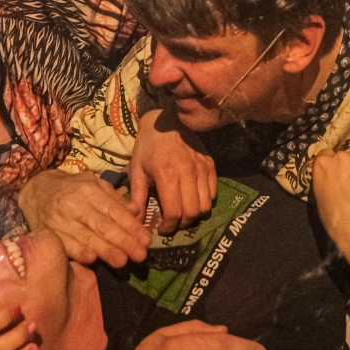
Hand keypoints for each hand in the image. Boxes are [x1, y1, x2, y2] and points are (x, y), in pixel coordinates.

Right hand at [20, 170, 149, 266]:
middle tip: (141, 255)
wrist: (35, 190)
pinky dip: (79, 252)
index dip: (131, 226)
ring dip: (105, 250)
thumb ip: (114, 198)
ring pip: (86, 237)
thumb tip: (137, 211)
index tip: (146, 239)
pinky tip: (92, 259)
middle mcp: (75, 205)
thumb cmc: (71, 189)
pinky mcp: (49, 233)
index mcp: (89, 190)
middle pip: (102, 225)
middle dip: (124, 241)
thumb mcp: (93, 184)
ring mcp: (60, 220)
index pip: (113, 210)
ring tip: (123, 261)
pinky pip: (66, 245)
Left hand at [131, 108, 216, 234]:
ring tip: (183, 213)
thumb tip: (136, 222)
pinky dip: (205, 201)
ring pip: (206, 205)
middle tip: (172, 223)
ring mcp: (202, 168)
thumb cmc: (148, 146)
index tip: (161, 229)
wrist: (166, 120)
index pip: (175, 213)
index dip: (169, 227)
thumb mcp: (137, 170)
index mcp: (167, 176)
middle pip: (192, 213)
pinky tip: (192, 199)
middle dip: (182, 224)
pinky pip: (213, 192)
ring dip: (195, 215)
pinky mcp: (210, 164)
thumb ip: (137, 198)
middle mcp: (188, 173)